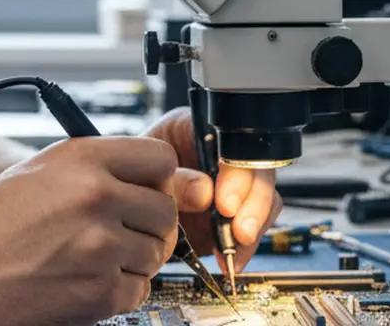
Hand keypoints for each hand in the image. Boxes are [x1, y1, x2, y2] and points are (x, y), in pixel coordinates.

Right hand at [0, 136, 180, 325]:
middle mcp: (96, 196)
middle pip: (165, 210)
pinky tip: (86, 280)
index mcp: (83, 159)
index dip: (159, 178)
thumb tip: (165, 180)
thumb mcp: (43, 172)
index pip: (161, 158)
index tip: (149, 191)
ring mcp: (101, 245)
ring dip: (134, 259)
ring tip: (92, 257)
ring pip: (157, 253)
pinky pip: (140, 289)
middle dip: (148, 224)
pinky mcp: (99, 290)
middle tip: (119, 232)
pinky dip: (120, 290)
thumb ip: (102, 168)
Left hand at [144, 107, 283, 275]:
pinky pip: (255, 225)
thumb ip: (173, 181)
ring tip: (235, 246)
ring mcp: (232, 183)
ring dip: (254, 224)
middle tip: (238, 229)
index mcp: (197, 129)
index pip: (231, 139)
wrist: (124, 212)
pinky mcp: (235, 213)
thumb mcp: (143, 177)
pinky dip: (246, 246)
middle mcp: (221, 153)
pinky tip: (231, 260)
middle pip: (257, 166)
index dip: (236, 170)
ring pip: (264, 195)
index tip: (225, 202)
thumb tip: (205, 192)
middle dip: (253, 201)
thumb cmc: (128, 183)